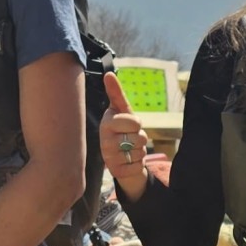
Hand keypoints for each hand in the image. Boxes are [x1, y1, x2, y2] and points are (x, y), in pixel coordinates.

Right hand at [97, 72, 151, 199]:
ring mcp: (109, 157)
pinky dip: (138, 164)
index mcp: (106, 123)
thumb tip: (109, 74)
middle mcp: (104, 140)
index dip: (137, 124)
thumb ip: (116, 93)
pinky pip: (138, 166)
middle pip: (139, 138)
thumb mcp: (122, 111)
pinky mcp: (116, 172)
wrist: (122, 157)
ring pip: (140, 152)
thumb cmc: (123, 129)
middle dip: (140, 138)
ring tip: (130, 150)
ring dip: (140, 151)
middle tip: (131, 138)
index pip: (134, 122)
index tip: (129, 124)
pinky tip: (129, 162)